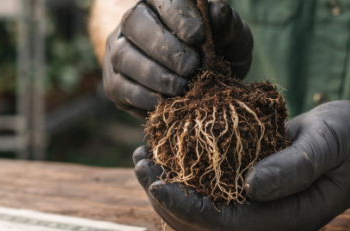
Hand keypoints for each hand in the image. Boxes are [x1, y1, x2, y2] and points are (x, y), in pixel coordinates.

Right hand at [103, 0, 252, 117]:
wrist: (210, 88)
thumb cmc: (221, 54)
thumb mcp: (234, 39)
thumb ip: (227, 25)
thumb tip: (216, 11)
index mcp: (162, 2)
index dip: (176, 15)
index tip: (197, 35)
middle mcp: (135, 21)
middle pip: (135, 23)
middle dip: (164, 47)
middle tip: (191, 66)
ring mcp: (119, 50)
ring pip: (124, 56)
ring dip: (154, 74)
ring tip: (182, 87)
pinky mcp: (115, 82)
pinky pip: (119, 87)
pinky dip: (143, 96)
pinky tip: (165, 101)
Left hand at [134, 100, 349, 230]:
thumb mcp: (331, 143)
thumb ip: (295, 166)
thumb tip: (250, 185)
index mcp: (290, 219)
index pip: (226, 225)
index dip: (187, 207)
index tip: (157, 182)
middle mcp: (270, 223)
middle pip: (204, 229)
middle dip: (166, 200)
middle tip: (140, 163)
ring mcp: (261, 212)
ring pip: (202, 217)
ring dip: (169, 191)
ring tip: (143, 157)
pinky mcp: (254, 195)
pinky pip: (211, 197)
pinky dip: (184, 179)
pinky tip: (167, 153)